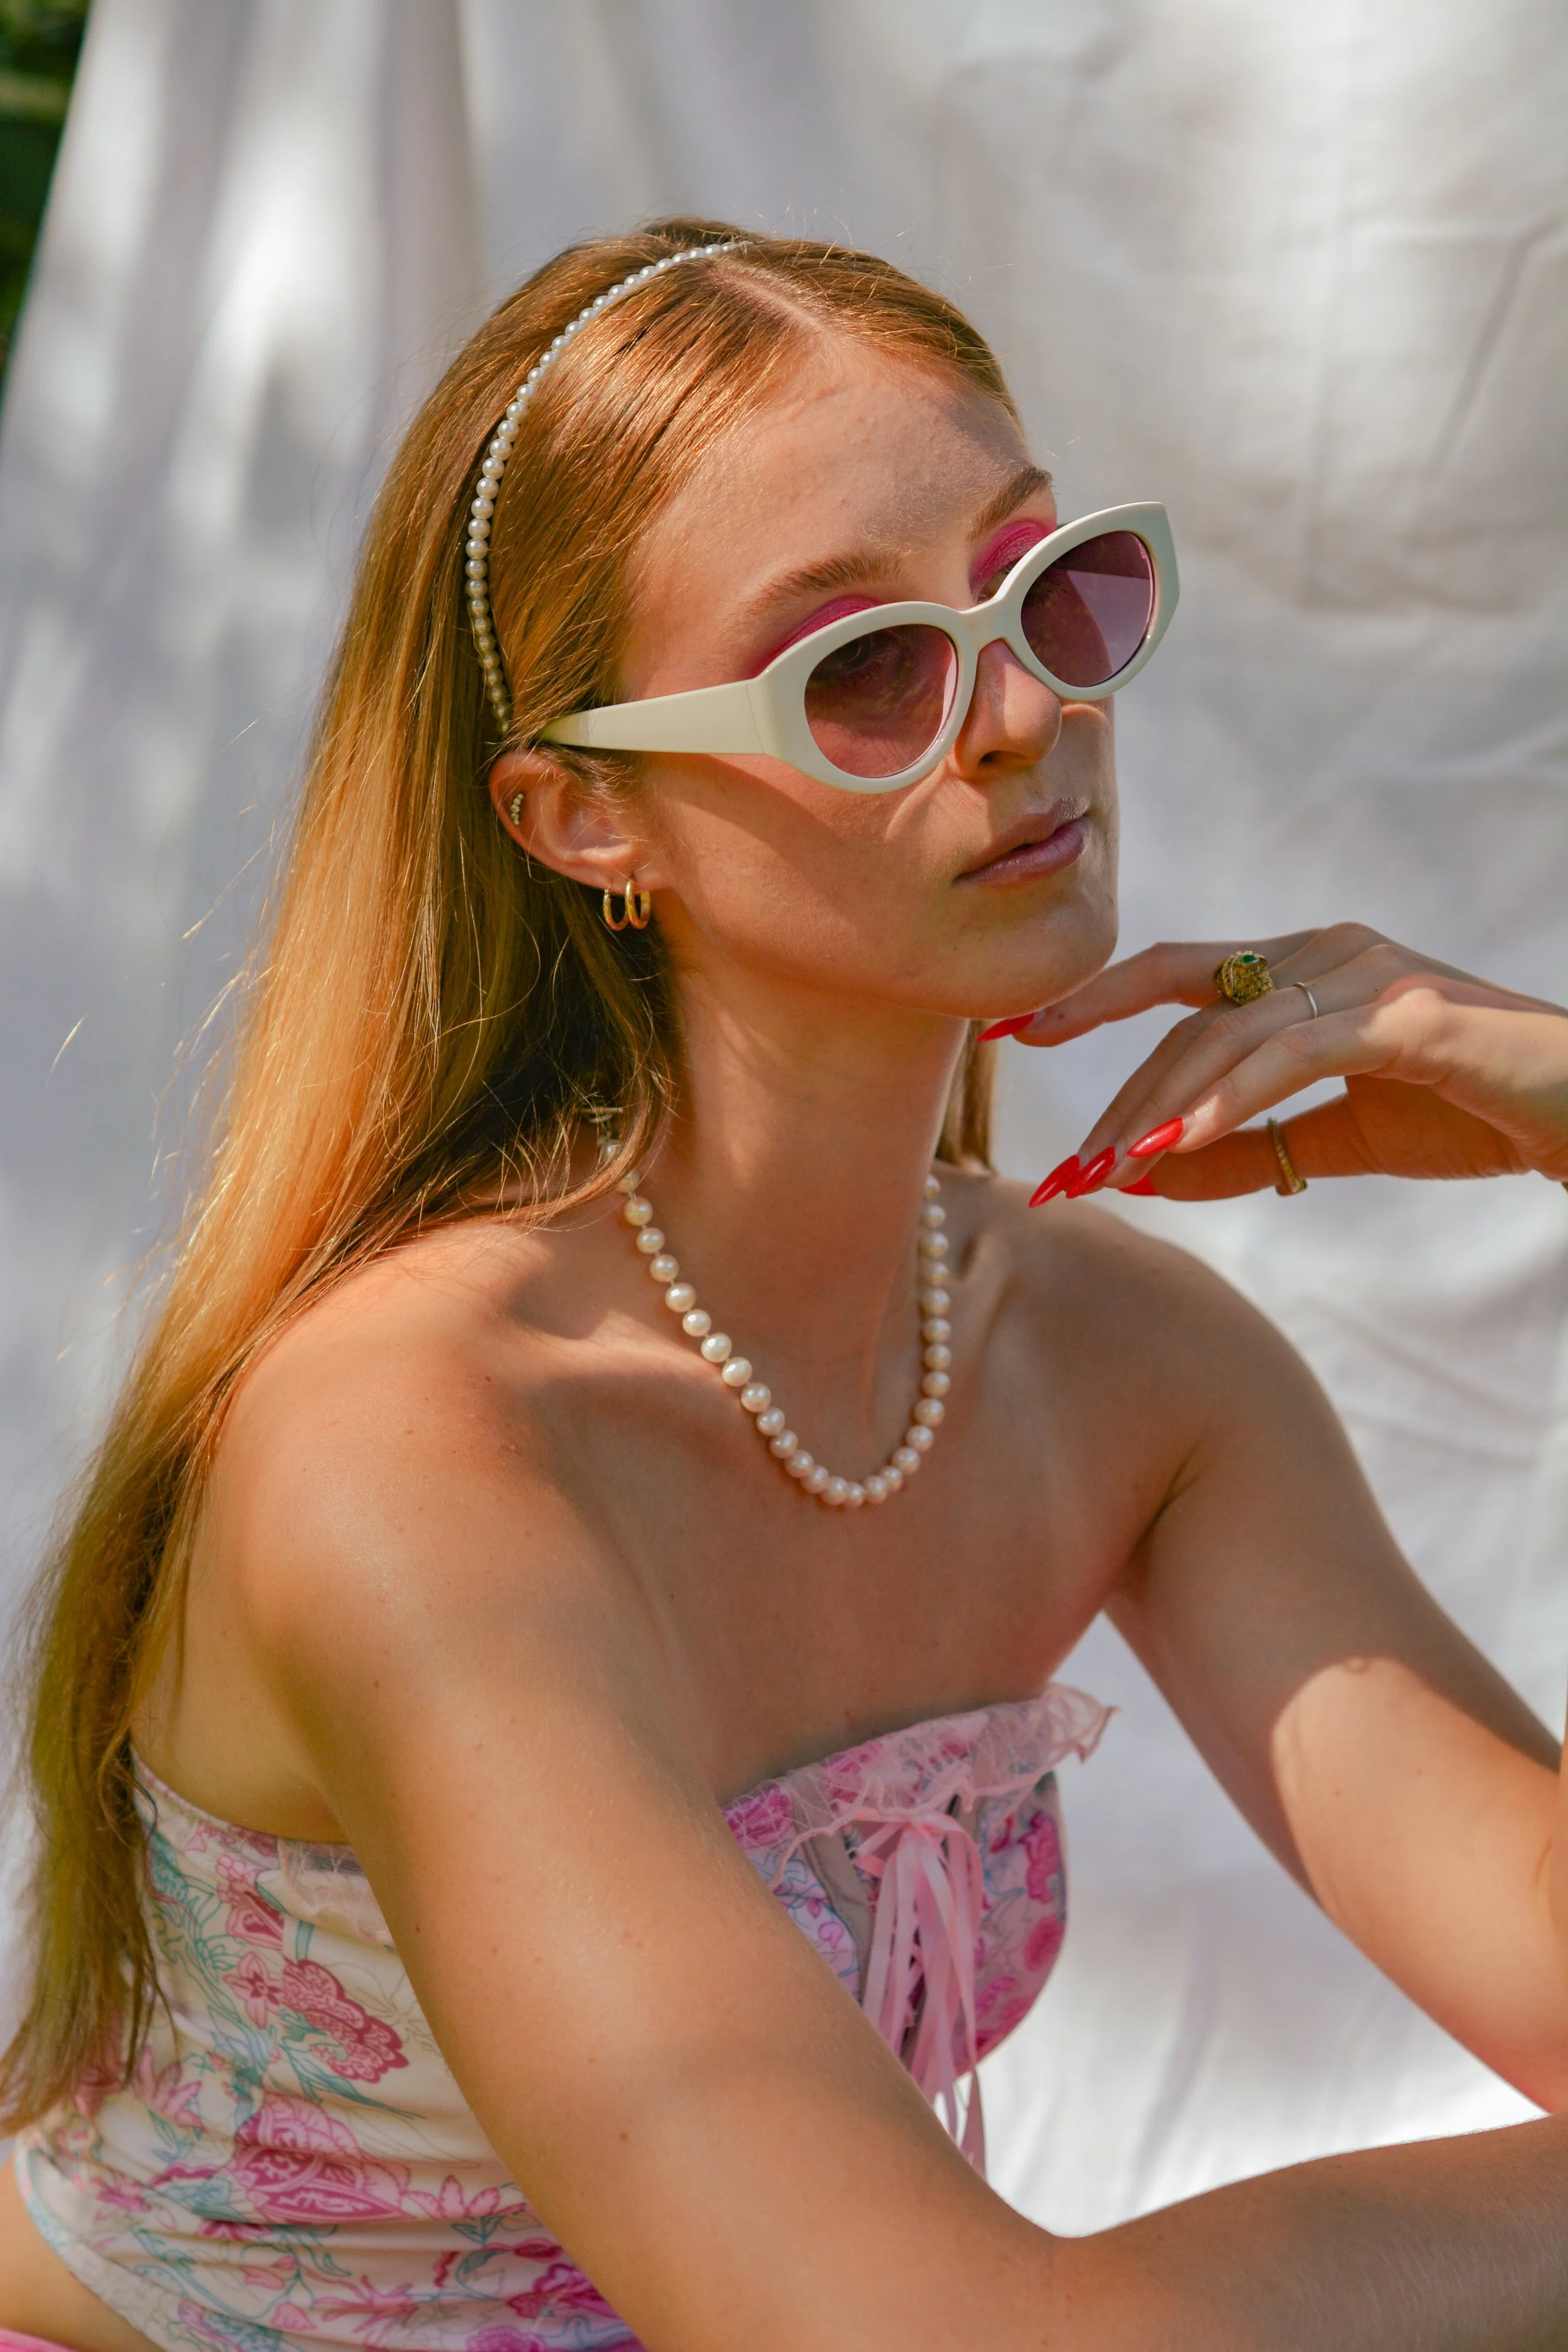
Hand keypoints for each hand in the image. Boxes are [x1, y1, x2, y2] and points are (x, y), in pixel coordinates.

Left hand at [991, 925, 1567, 1199]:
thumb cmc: (1472, 1112)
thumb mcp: (1342, 1140)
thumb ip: (1248, 1151)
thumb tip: (1149, 1178)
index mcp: (1306, 967)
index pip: (1174, 975)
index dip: (1090, 1000)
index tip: (1013, 1035)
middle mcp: (1326, 951)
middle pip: (1183, 1013)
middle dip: (1112, 1094)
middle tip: (1063, 1174)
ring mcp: (1368, 974)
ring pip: (1225, 1036)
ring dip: (1157, 1111)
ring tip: (1106, 1176)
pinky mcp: (1408, 1016)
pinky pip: (1294, 1056)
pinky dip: (1229, 1101)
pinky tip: (1179, 1146)